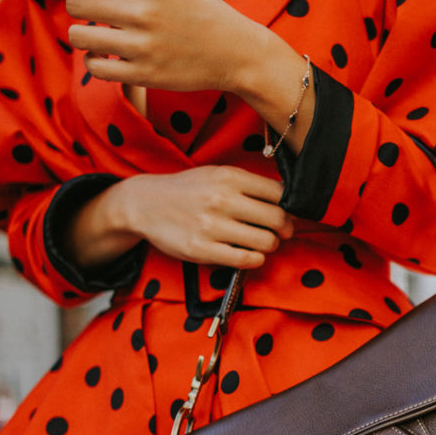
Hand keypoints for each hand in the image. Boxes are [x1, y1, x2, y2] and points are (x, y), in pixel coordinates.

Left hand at [55, 0, 268, 93]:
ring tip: (101, 35)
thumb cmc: (196, 11)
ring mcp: (142, 46)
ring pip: (80, 37)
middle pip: (76, 5)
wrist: (235, 51)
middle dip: (79, 7)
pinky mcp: (144, 75)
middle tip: (95, 12)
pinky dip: (95, 61)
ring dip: (85, 36)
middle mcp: (142, 11)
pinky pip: (95, 67)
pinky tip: (108, 56)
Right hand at [69, 167, 294, 272]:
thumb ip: (250, 185)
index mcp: (229, 177)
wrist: (145, 204)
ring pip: (266, 242)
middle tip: (280, 232)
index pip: (279, 193)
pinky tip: (250, 255)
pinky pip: (245, 260)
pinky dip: (255, 260)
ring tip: (262, 243)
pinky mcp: (202, 250)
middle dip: (285, 229)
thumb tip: (289, 200)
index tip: (287, 214)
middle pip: (277, 219)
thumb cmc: (188, 191)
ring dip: (270, 246)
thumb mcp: (217, 175)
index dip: (290, 207)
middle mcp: (222, 199)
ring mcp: (211, 226)